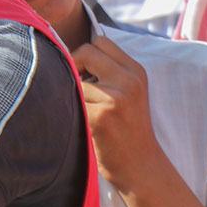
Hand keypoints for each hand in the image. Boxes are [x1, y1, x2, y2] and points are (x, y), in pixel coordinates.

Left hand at [73, 37, 160, 192]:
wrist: (140, 165)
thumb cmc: (127, 130)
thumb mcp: (129, 93)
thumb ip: (109, 72)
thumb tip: (68, 52)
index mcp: (136, 71)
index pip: (101, 41)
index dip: (84, 54)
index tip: (81, 73)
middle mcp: (128, 80)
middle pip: (85, 51)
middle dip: (73, 66)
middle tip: (76, 89)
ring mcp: (115, 97)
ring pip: (72, 77)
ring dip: (69, 91)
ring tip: (80, 109)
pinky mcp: (100, 116)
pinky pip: (69, 100)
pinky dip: (66, 109)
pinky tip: (77, 121)